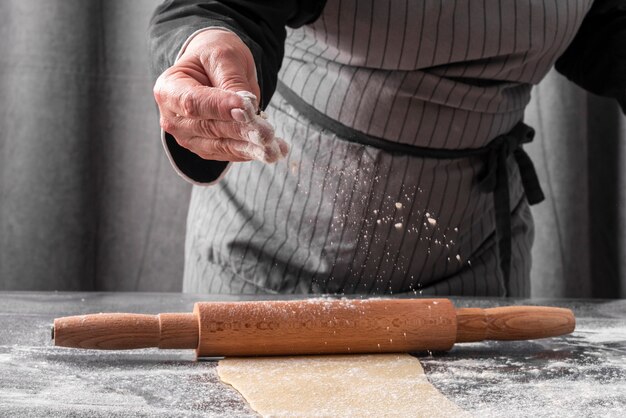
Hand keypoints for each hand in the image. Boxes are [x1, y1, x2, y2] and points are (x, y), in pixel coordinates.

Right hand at [153, 29, 287, 162]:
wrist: (213, 67)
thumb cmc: (214, 56)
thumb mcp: (223, 56)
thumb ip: (231, 81)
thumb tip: (244, 109)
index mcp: (169, 89)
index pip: (193, 103)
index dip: (220, 108)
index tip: (247, 109)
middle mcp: (173, 119)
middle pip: (210, 128)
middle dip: (242, 131)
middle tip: (269, 134)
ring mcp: (188, 138)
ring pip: (222, 146)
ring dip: (251, 148)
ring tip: (276, 148)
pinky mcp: (206, 149)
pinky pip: (230, 153)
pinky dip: (252, 152)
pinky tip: (274, 150)